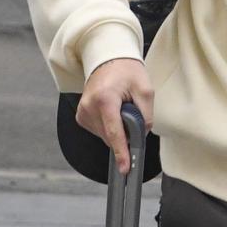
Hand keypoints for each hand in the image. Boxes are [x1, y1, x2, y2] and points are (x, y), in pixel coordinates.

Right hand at [76, 57, 154, 174]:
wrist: (109, 58)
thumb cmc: (128, 71)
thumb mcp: (145, 90)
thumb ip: (145, 115)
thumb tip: (141, 135)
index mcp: (105, 99)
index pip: (114, 132)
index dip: (121, 152)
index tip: (125, 168)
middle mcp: (89, 106)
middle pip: (110, 135)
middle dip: (124, 131)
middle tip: (131, 111)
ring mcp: (82, 111)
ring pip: (104, 135)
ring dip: (116, 128)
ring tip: (120, 105)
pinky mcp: (81, 115)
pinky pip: (98, 130)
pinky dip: (108, 125)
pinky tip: (111, 110)